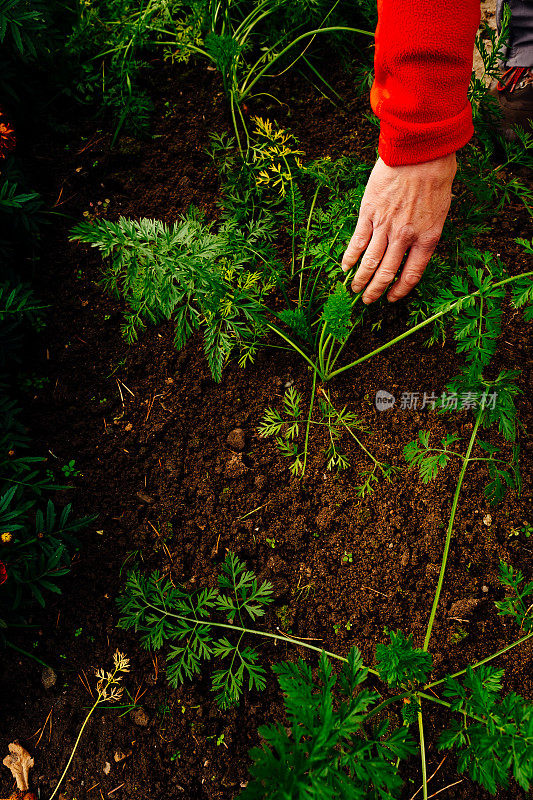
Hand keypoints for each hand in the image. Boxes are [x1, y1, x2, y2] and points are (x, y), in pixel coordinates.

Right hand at [341, 153, 456, 302]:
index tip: (392, 298)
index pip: (411, 275)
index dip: (400, 290)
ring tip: (354, 288)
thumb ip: (426, 234)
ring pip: (369, 261)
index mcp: (427, 238)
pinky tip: (345, 266)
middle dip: (375, 290)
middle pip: (387, 272)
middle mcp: (405, 237)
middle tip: (368, 300)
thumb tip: (412, 251)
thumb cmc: (435, 177)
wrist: (420, 152)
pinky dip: (350, 257)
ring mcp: (385, 226)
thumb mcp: (440, 212)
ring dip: (360, 279)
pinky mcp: (369, 213)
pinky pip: (358, 241)